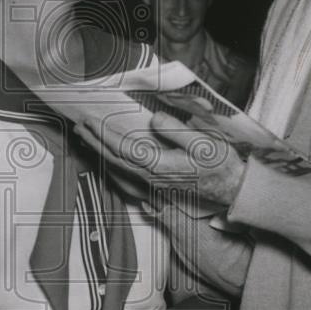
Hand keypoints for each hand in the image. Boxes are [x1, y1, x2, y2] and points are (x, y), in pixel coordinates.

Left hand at [75, 111, 245, 206]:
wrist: (232, 189)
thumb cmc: (220, 164)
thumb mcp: (205, 142)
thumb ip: (178, 131)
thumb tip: (153, 119)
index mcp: (160, 166)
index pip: (124, 148)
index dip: (104, 135)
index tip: (91, 120)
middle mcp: (152, 177)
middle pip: (114, 159)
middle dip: (94, 142)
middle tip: (78, 125)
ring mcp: (152, 182)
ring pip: (118, 166)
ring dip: (99, 151)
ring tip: (85, 137)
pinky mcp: (156, 182)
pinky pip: (126, 171)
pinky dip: (111, 160)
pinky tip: (106, 154)